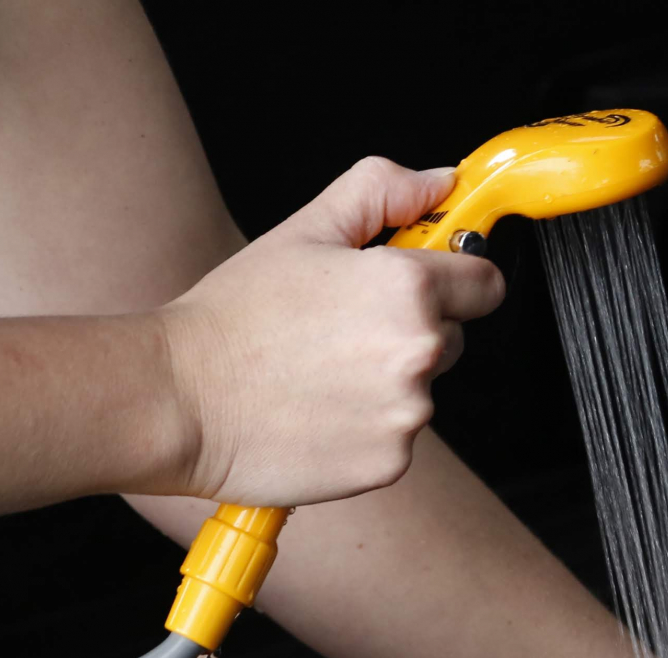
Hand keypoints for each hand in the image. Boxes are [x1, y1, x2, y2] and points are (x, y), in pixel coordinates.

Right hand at [161, 157, 504, 508]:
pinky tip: (315, 411)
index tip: (427, 279)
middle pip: (452, 338)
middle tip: (337, 328)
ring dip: (384, 382)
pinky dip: (364, 428)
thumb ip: (382, 193)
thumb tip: (440, 184)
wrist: (181, 401)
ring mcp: (407, 415)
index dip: (456, 277)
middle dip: (410, 330)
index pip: (486, 282)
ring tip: (316, 372)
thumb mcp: (305, 229)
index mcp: (408, 288)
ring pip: (420, 390)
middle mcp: (419, 354)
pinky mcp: (388, 464)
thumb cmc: (235, 318)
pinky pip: (395, 437)